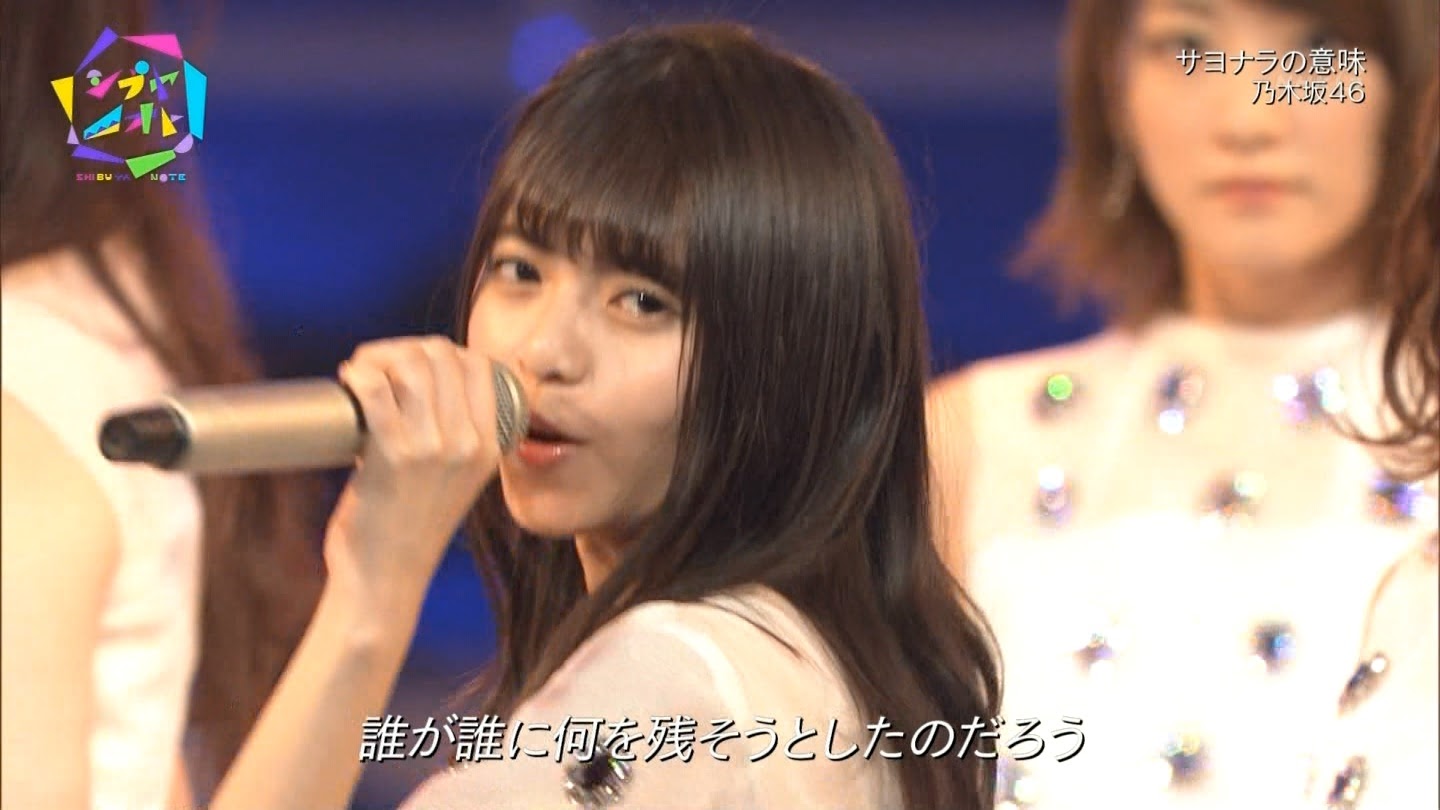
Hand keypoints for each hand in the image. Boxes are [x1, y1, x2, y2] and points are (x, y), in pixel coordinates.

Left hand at [324, 336, 503, 600]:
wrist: (385, 582)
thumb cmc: (408, 530)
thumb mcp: (454, 481)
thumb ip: (453, 440)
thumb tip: (418, 386)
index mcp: (489, 447)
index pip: (479, 365)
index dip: (440, 351)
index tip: (409, 364)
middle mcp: (468, 444)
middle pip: (442, 356)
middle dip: (403, 348)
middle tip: (375, 368)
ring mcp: (433, 449)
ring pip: (412, 366)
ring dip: (378, 357)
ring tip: (359, 374)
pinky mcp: (393, 458)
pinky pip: (377, 391)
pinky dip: (359, 374)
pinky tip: (349, 381)